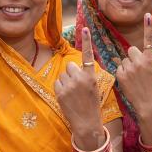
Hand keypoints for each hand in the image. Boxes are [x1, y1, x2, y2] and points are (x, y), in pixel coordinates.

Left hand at [55, 27, 102, 141]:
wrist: (87, 123)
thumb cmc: (92, 105)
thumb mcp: (94, 88)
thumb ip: (86, 75)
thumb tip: (74, 67)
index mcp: (91, 76)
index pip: (89, 55)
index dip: (87, 41)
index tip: (85, 28)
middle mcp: (80, 78)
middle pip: (70, 65)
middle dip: (72, 73)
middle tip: (77, 85)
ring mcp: (69, 85)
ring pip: (63, 74)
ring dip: (66, 81)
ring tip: (73, 93)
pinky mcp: (60, 92)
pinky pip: (57, 82)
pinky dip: (61, 88)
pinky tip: (67, 97)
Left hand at [115, 13, 151, 117]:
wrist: (148, 104)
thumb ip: (148, 60)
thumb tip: (138, 53)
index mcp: (150, 59)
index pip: (149, 40)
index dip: (148, 27)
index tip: (148, 15)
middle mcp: (140, 61)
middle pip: (131, 50)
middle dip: (133, 57)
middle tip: (137, 69)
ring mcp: (129, 68)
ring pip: (124, 60)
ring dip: (127, 66)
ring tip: (134, 79)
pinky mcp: (120, 75)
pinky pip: (119, 69)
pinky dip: (122, 74)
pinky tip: (128, 82)